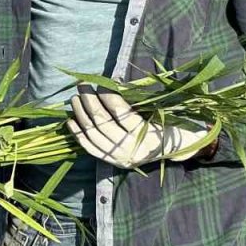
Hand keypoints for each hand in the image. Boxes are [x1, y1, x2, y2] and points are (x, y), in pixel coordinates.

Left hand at [66, 84, 210, 168]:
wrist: (174, 148)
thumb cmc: (168, 122)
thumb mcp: (158, 109)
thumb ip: (136, 99)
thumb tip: (111, 82)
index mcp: (148, 135)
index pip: (121, 113)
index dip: (108, 96)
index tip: (101, 83)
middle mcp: (133, 150)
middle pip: (103, 123)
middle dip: (90, 102)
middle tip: (82, 86)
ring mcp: (121, 159)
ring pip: (94, 135)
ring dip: (81, 115)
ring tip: (75, 99)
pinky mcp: (113, 163)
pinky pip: (91, 149)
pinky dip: (78, 135)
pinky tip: (70, 121)